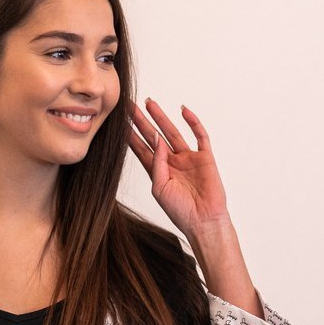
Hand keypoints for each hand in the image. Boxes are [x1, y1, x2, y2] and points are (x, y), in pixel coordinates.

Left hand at [126, 99, 230, 241]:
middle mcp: (172, 162)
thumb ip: (156, 164)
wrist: (203, 221)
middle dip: (141, 122)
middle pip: (153, 137)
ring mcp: (188, 158)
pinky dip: (193, 122)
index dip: (130, 135)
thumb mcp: (159, 188)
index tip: (119, 123)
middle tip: (130, 106)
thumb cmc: (180, 211)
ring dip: (161, 118)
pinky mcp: (204, 157)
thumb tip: (156, 139)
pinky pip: (199, 135)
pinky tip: (183, 110)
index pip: (141, 149)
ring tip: (150, 103)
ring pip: (172, 132)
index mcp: (158, 172)